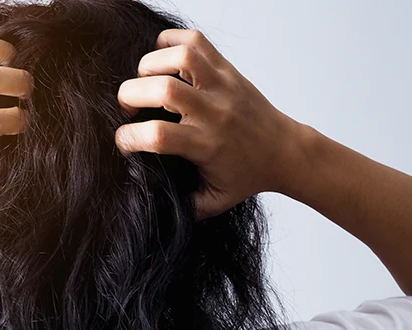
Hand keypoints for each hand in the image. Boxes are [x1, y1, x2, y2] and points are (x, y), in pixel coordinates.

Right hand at [114, 29, 311, 220]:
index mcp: (205, 145)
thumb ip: (183, 207)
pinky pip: (196, 41)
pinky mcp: (228, 69)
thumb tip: (151, 206)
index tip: (125, 142)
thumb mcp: (214, 201)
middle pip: (162, 89)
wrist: (285, 152)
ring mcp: (221, 86)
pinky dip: (172, 41)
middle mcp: (213, 112)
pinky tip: (164, 58)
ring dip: (151, 64)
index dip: (129, 137)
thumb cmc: (247, 175)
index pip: (158, 136)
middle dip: (130, 94)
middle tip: (129, 107)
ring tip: (146, 80)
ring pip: (180, 57)